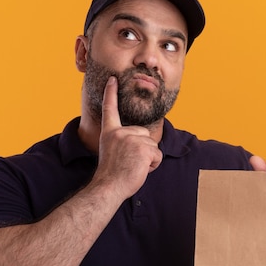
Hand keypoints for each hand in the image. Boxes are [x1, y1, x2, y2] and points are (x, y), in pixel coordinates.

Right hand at [93, 76, 162, 199]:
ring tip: (133, 167)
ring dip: (148, 158)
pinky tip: (140, 169)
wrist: (109, 187)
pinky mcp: (143, 147)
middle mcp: (120, 132)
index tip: (113, 79)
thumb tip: (140, 143)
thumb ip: (123, 142)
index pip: (110, 109)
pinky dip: (153, 164)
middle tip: (129, 163)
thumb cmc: (111, 175)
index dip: (111, 93)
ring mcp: (131, 138)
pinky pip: (157, 154)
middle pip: (143, 133)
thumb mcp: (113, 152)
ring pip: (151, 145)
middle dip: (142, 148)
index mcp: (110, 133)